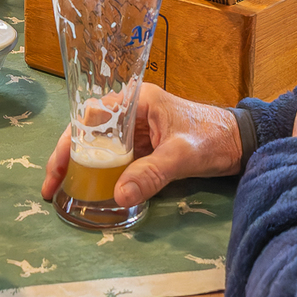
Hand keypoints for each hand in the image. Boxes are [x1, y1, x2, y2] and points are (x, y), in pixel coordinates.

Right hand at [39, 82, 241, 206]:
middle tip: (52, 188)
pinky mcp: (147, 147)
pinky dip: (103, 175)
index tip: (58, 168)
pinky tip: (93, 191)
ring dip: (83, 168)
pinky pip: (118, 160)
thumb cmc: (215, 137)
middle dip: (68, 159)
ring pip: (101, 148)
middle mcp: (133, 113)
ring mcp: (139, 131)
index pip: (90, 117)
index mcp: (137, 101)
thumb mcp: (182, 154)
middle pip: (90, 133)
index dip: (69, 143)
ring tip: (63, 192)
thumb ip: (152, 174)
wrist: (244, 143)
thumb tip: (117, 195)